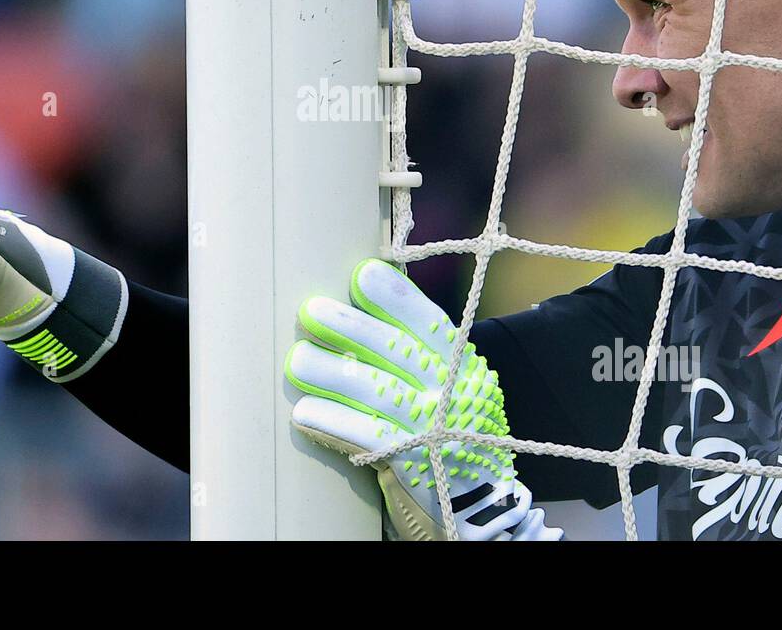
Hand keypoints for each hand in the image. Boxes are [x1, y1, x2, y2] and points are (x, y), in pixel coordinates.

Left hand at [285, 258, 562, 539]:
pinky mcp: (416, 465)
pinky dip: (336, 422)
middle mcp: (452, 393)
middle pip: (397, 351)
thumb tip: (363, 310)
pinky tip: (305, 412)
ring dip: (333, 373)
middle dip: (351, 327)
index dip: (395, 298)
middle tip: (311, 310)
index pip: (430, 323)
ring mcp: (435, 429)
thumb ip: (419, 355)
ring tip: (297, 359)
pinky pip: (370, 437)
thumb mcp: (452, 387)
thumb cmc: (455, 431)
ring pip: (378, 391)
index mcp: (462, 366)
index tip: (361, 275)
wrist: (484, 506)